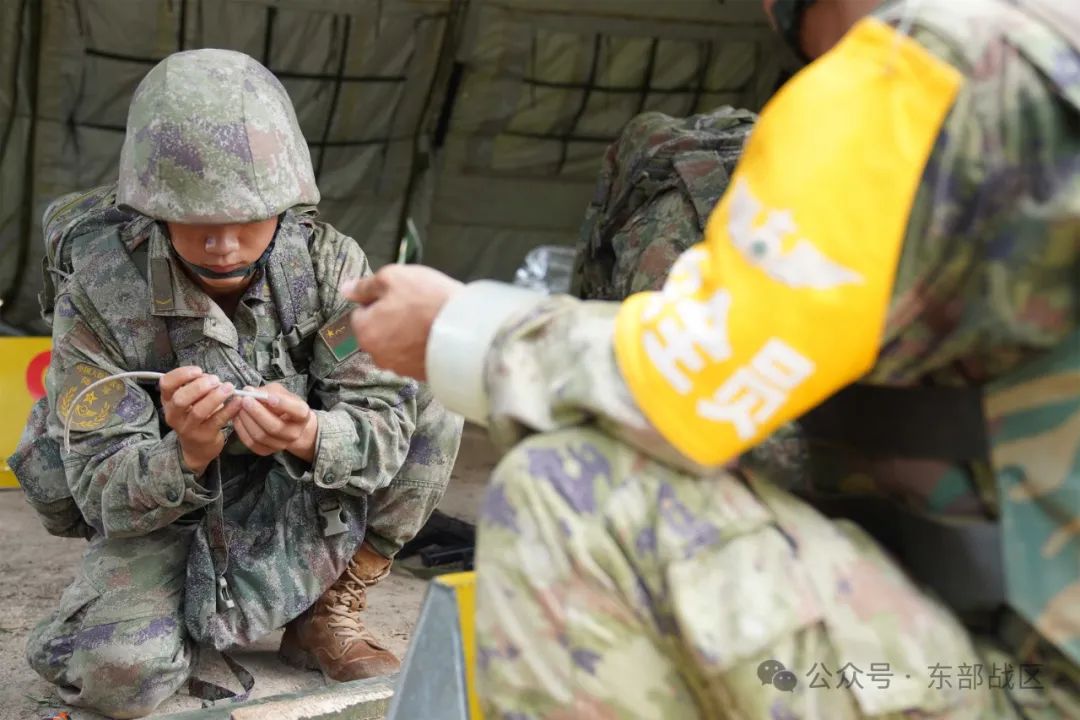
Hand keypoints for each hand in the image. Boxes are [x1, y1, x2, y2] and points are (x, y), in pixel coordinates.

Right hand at [160, 366, 241, 475]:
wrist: (198, 447)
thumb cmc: (195, 416)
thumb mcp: (190, 400)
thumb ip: (197, 387)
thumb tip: (211, 378)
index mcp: (168, 401)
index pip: (166, 384)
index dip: (181, 375)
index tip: (198, 371)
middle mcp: (174, 415)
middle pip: (181, 399)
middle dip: (200, 386)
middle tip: (216, 380)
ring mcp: (188, 428)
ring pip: (199, 411)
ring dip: (216, 397)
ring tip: (229, 388)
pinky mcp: (204, 436)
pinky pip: (217, 421)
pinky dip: (229, 409)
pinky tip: (238, 401)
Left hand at [233, 382, 317, 461]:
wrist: (284, 422)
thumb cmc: (281, 403)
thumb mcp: (278, 392)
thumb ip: (266, 391)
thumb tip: (249, 391)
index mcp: (302, 415)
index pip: (297, 411)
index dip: (283, 404)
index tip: (269, 397)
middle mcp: (294, 433)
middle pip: (275, 427)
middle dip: (257, 413)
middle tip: (245, 400)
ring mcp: (281, 444)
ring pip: (261, 436)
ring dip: (247, 420)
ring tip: (239, 408)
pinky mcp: (267, 451)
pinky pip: (251, 443)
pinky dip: (242, 430)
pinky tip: (238, 418)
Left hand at [342, 265, 462, 380]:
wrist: (465, 329)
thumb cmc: (426, 299)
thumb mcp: (393, 278)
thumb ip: (365, 285)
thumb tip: (346, 290)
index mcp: (365, 331)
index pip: (360, 313)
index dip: (378, 301)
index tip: (398, 295)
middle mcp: (377, 354)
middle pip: (377, 332)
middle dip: (390, 320)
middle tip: (414, 306)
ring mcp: (400, 368)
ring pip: (395, 345)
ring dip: (405, 335)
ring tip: (427, 320)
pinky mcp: (420, 375)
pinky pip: (413, 357)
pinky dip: (419, 347)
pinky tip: (434, 335)